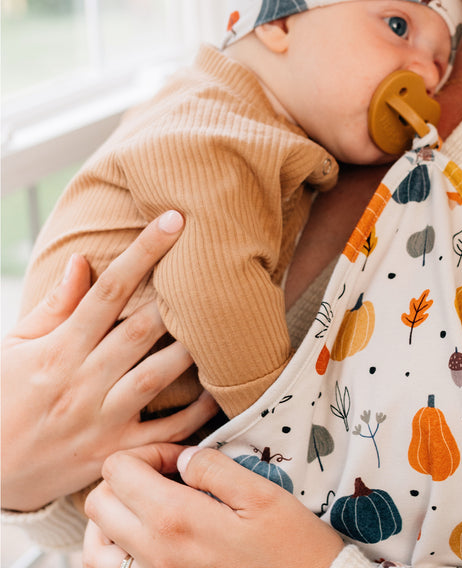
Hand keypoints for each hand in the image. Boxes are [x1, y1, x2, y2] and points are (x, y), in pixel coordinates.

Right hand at [0, 211, 218, 511]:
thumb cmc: (0, 400)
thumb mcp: (13, 348)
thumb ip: (53, 306)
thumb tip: (83, 260)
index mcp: (58, 350)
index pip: (108, 290)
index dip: (144, 252)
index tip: (174, 220)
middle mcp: (82, 382)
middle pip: (140, 330)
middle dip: (178, 297)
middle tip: (214, 266)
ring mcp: (99, 421)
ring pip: (156, 378)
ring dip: (191, 351)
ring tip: (226, 325)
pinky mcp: (113, 454)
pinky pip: (163, 435)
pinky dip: (195, 416)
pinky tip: (219, 391)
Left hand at [83, 445, 344, 567]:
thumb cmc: (291, 545)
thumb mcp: (262, 494)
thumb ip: (215, 468)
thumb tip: (183, 455)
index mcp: (178, 520)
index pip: (119, 470)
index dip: (147, 452)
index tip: (178, 458)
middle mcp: (154, 553)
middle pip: (99, 501)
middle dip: (126, 477)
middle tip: (166, 476)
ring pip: (95, 542)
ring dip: (115, 514)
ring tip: (153, 504)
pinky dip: (115, 549)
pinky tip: (148, 537)